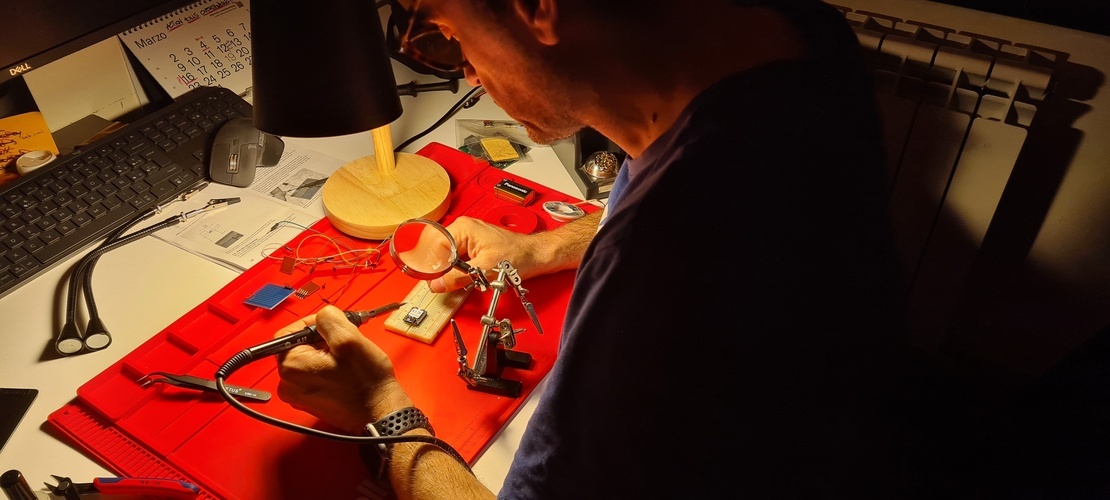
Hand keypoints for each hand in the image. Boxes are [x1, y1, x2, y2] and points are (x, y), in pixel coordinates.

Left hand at [275, 305, 412, 433]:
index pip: (290, 331)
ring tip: (347, 360)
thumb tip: (321, 316)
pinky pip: (313, 374)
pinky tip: (345, 371)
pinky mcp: (309, 401)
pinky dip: (327, 368)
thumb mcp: (349, 339)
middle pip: (299, 345)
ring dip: (326, 353)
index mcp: (291, 366)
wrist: (379, 413)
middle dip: (322, 339)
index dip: (313, 323)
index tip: (335, 327)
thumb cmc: (366, 381)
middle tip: (345, 344)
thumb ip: (329, 319)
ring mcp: (297, 395)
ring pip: (308, 359)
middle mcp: (287, 383)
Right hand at [429, 216, 541, 292]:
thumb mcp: (485, 269)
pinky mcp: (472, 247)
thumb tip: (438, 284)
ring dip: (447, 270)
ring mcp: (467, 237)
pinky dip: (455, 270)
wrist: (534, 255)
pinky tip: (461, 278)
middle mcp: (463, 229)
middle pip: (437, 250)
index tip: (431, 279)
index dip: (430, 264)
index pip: (433, 244)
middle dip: (438, 268)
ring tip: (452, 281)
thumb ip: (459, 277)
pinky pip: (455, 259)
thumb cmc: (518, 255)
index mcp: (463, 228)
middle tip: (440, 282)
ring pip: (445, 256)